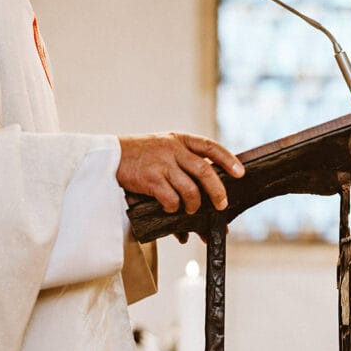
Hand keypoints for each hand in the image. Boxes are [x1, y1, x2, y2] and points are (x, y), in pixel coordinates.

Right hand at [117, 133, 243, 214]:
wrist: (110, 156)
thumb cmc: (140, 155)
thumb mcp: (163, 146)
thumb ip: (183, 158)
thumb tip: (206, 186)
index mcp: (180, 139)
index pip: (210, 146)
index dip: (228, 159)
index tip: (240, 173)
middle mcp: (173, 149)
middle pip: (205, 171)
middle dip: (217, 191)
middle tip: (222, 205)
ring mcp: (162, 164)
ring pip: (190, 189)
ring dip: (194, 205)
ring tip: (192, 210)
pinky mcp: (151, 179)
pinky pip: (171, 199)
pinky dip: (174, 208)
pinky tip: (170, 209)